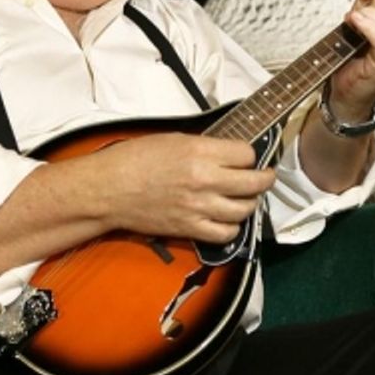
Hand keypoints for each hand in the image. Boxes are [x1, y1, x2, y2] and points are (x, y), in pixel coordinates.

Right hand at [95, 132, 273, 243]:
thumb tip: (227, 153)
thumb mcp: (174, 140)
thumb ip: (205, 147)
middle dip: (265, 178)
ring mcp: (199, 207)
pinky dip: (232, 227)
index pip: (247, 154)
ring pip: (245, 210)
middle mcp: (205, 180)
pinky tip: (227, 219)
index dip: (250, 155)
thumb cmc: (134, 159)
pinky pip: (226, 234)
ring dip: (250, 204)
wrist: (108, 189)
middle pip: (255, 183)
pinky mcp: (190, 229)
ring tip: (245, 198)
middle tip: (265, 176)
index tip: (247, 157)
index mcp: (200, 152)